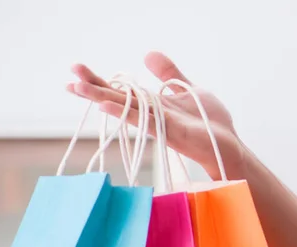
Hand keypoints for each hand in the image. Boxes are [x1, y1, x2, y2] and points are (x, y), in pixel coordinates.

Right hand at [67, 52, 245, 179]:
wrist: (228, 143)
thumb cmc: (209, 121)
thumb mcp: (187, 88)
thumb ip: (168, 73)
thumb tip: (147, 54)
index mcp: (153, 104)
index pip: (121, 91)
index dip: (99, 81)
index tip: (76, 71)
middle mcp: (152, 115)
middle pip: (117, 99)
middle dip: (93, 89)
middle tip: (68, 80)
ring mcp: (160, 125)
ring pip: (126, 110)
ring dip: (102, 99)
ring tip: (78, 89)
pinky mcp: (172, 133)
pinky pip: (146, 122)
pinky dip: (127, 114)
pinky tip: (107, 106)